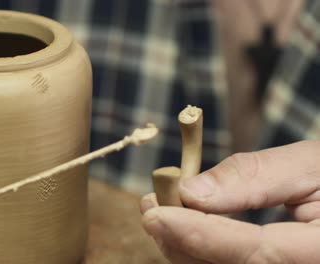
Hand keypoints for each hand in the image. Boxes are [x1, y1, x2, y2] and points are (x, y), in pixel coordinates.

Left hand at [140, 140, 319, 263]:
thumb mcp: (312, 165)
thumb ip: (256, 177)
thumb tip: (192, 191)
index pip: (256, 253)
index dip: (201, 235)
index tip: (155, 213)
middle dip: (181, 243)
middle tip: (150, 207)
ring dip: (184, 248)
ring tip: (160, 213)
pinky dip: (202, 252)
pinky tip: (184, 228)